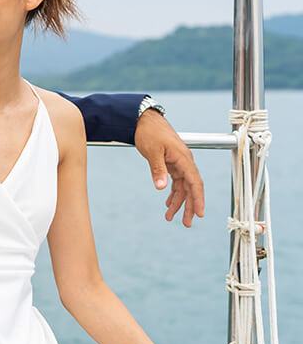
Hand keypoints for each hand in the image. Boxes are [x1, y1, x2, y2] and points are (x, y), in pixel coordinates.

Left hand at [134, 109, 204, 226]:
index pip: (195, 183)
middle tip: (187, 223)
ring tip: (170, 217)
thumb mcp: (152, 151)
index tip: (199, 214)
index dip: (198, 199)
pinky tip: (168, 204)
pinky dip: (172, 193)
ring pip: (183, 187)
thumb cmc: (149, 132)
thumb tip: (161, 188)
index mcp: (184, 159)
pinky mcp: (171, 164)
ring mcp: (178, 163)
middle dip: (190, 206)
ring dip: (179, 202)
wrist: (144, 119)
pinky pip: (176, 182)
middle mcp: (184, 162)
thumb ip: (157, 169)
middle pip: (191, 188)